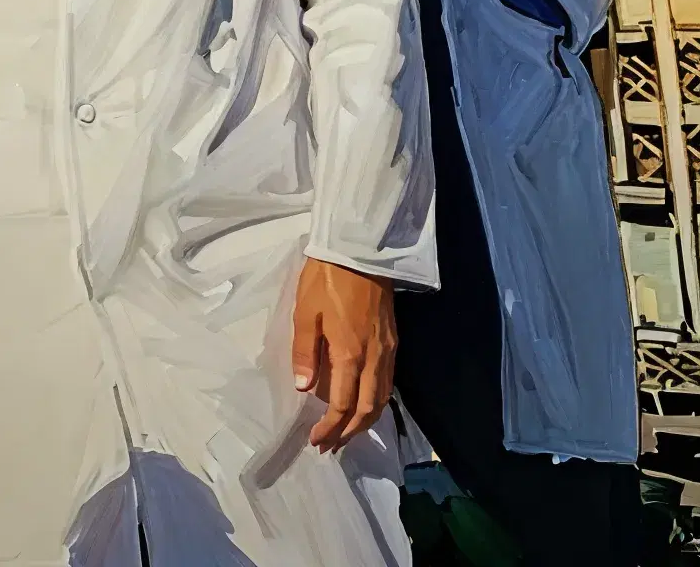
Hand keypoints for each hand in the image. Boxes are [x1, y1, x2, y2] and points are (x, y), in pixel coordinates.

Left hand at [286, 258, 399, 450]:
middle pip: (368, 409)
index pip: (342, 404)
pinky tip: (362, 404)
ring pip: (382, 398)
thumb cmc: (326, 280)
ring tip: (345, 433)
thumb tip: (304, 388)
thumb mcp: (304, 314)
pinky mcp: (394, 342)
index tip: (316, 442)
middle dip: (349, 433)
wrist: (360, 252)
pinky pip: (388, 382)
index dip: (330, 428)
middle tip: (330, 446)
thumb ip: (304, 353)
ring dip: (364, 420)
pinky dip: (376, 402)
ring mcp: (389, 351)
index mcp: (350, 354)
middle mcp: (375, 358)